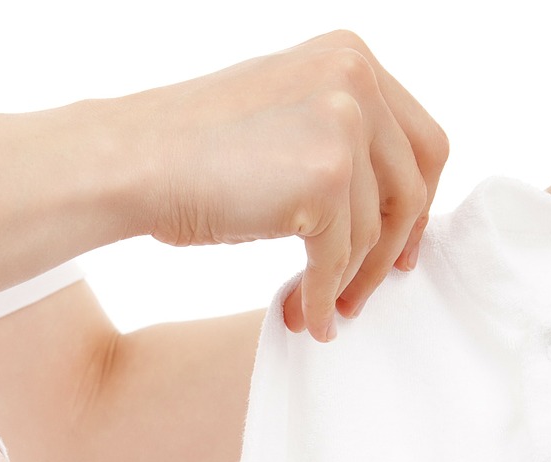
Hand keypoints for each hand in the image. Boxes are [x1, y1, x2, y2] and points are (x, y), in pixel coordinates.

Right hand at [130, 29, 449, 339]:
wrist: (131, 162)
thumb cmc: (187, 151)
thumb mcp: (280, 115)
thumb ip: (335, 135)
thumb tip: (378, 205)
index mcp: (350, 55)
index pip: (419, 140)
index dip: (416, 202)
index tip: (399, 246)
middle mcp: (356, 77)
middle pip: (413, 184)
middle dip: (391, 249)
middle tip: (365, 294)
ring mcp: (344, 123)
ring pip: (374, 229)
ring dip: (349, 282)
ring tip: (319, 312)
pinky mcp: (325, 176)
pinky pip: (339, 256)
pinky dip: (323, 294)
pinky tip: (306, 316)